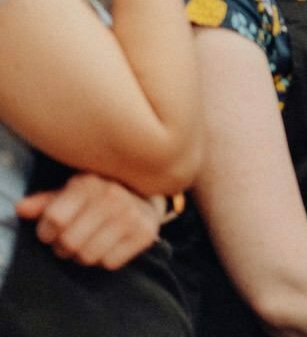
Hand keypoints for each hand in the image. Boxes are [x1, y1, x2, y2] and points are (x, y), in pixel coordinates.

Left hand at [15, 172, 162, 268]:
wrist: (143, 197)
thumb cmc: (97, 198)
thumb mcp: (71, 194)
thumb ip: (44, 203)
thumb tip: (20, 209)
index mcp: (89, 183)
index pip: (54, 220)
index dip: (46, 232)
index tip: (51, 231)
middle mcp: (112, 196)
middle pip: (69, 242)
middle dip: (64, 248)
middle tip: (70, 241)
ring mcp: (131, 215)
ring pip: (88, 256)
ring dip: (83, 256)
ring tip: (89, 243)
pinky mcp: (145, 233)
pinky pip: (110, 263)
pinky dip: (105, 259)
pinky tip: (109, 245)